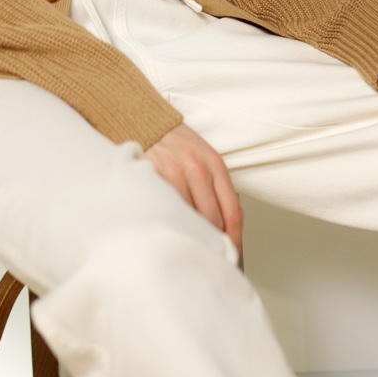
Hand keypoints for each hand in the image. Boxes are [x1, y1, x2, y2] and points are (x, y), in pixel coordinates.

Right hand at [144, 123, 242, 249]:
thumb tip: (222, 230)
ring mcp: (174, 171)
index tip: (230, 255)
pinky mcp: (153, 175)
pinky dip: (169, 223)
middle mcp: (198, 167)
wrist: (143, 120)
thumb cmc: (173, 143)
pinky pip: (166, 209)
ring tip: (185, 244)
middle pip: (213, 220)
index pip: (233, 213)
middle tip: (207, 256)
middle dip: (212, 243)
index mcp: (215, 164)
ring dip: (189, 235)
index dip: (233, 240)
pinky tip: (167, 227)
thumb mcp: (201, 158)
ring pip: (189, 219)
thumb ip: (213, 188)